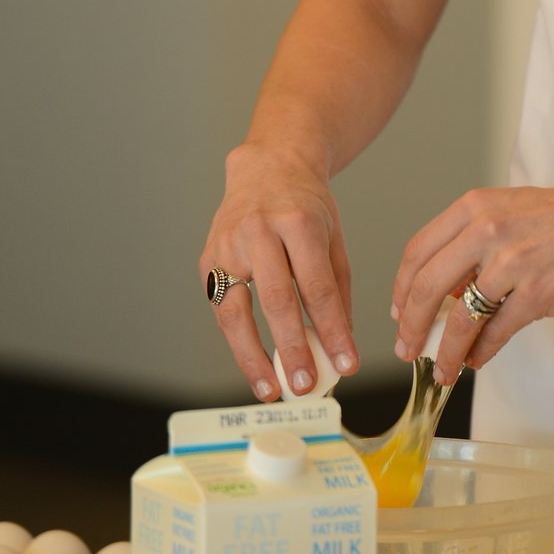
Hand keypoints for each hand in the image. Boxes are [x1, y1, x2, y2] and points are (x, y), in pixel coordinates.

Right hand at [199, 142, 358, 398]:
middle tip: (307, 385)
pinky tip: (253, 364)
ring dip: (253, 357)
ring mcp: (227, 244)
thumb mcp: (332, 235)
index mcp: (299, 220)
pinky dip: (237, 340)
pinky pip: (221, 308)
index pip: (317, 287)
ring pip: (236, 311)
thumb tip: (338, 344)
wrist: (267, 165)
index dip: (332, 331)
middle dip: (293, 349)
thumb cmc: (306, 204)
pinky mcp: (207, 258)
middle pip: (276, 300)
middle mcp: (259, 230)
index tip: (346, 364)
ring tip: (271, 389)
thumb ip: (336, 288)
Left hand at [391, 176, 553, 385]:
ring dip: (446, 352)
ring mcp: (510, 262)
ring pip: (459, 318)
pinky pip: (496, 333)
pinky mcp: (536, 293)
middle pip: (425, 287)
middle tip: (407, 350)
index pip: (418, 251)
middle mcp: (485, 230)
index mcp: (474, 207)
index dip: (401, 289)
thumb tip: (446, 292)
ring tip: (443, 370)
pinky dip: (480, 353)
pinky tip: (476, 360)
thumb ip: (475, 242)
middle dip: (412, 327)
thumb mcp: (510, 210)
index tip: (398, 313)